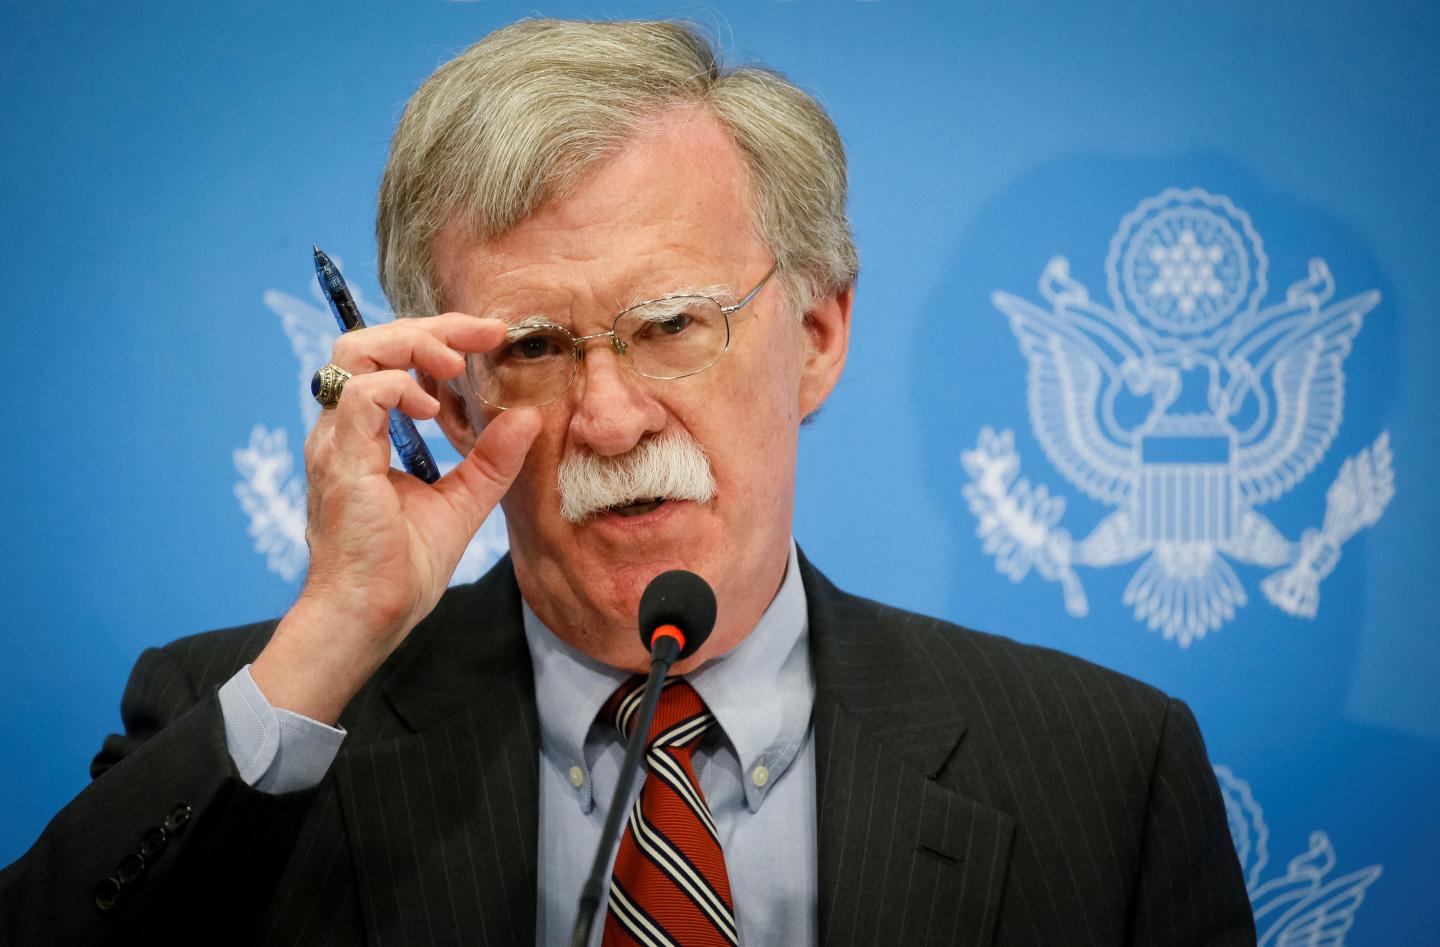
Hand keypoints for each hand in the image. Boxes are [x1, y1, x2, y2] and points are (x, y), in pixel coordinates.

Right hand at [252, 313, 540, 722]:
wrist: (370, 616)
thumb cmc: (402, 569)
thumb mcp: (463, 502)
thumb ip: (491, 460)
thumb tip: (527, 418)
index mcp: (364, 434)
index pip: (390, 359)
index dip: (439, 336)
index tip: (489, 336)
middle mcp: (343, 429)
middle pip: (368, 341)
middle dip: (429, 327)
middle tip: (483, 334)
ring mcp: (336, 441)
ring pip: (354, 353)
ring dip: (411, 344)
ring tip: (454, 365)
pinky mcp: (341, 459)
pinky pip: (361, 395)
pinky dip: (400, 388)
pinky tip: (430, 408)